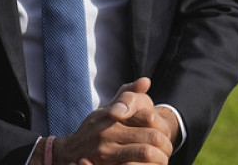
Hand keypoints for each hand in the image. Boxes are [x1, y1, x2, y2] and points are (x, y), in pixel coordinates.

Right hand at [51, 78, 175, 164]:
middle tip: (167, 150)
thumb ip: (126, 95)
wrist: (70, 152)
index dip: (162, 126)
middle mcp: (107, 132)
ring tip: (162, 160)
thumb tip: (146, 81)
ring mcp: (105, 152)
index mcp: (111, 115)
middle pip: (151, 136)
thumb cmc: (94, 129)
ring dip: (160, 158)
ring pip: (146, 153)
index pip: (148, 117)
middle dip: (165, 145)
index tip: (165, 133)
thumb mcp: (106, 109)